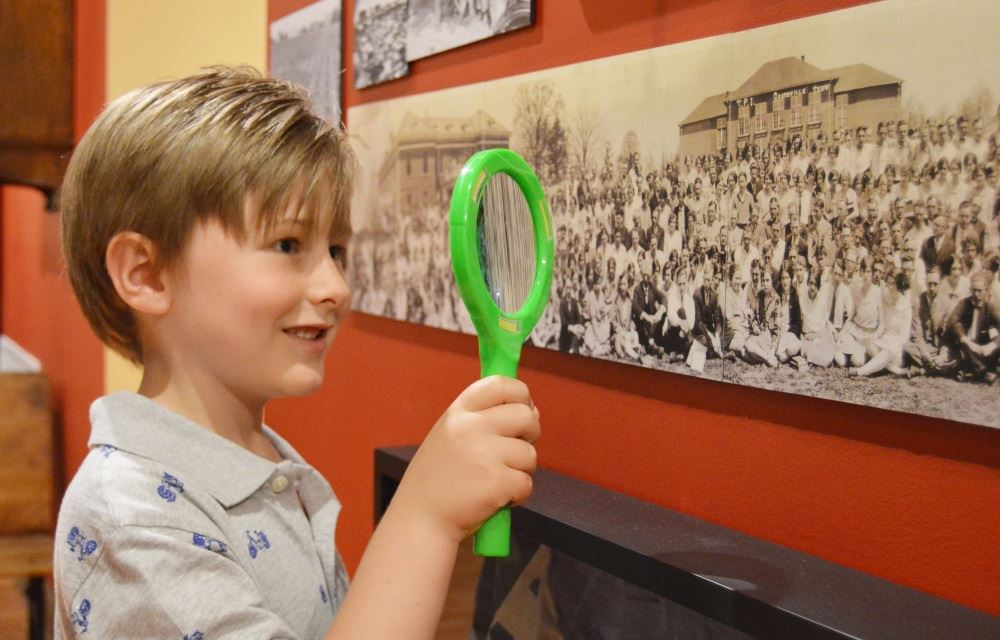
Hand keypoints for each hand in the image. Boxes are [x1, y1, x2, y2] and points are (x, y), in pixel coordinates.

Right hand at [391, 376, 539, 544]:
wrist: (420, 520)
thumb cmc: (438, 479)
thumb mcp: (451, 435)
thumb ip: (485, 420)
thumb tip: (533, 412)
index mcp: (459, 412)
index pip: (501, 385)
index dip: (521, 395)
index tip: (522, 409)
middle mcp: (471, 427)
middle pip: (526, 416)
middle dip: (529, 435)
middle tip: (512, 452)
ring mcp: (484, 454)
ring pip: (530, 454)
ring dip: (521, 470)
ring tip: (496, 480)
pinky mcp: (497, 482)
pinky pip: (527, 483)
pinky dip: (517, 495)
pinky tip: (496, 499)